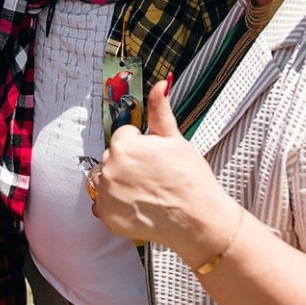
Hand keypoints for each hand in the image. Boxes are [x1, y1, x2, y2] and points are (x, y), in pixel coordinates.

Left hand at [95, 77, 240, 266]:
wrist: (199, 220)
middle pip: (113, 158)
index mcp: (123, 145)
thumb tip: (159, 84)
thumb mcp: (174, 139)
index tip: (156, 159)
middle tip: (154, 177)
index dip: (142, 146)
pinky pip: (105, 205)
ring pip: (107, 181)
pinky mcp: (107, 217)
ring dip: (121, 184)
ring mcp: (106, 195)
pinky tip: (140, 207)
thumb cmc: (191, 179)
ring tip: (147, 192)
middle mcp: (109, 168)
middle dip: (129, 164)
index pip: (124, 137)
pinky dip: (118, 207)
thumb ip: (160, 110)